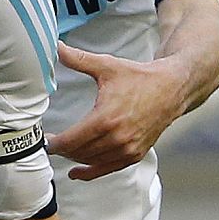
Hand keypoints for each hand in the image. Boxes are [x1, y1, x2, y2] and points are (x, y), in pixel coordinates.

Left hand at [47, 43, 185, 179]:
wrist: (172, 88)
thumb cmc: (140, 78)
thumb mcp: (107, 66)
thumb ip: (79, 59)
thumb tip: (57, 47)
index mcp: (106, 118)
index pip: (71, 140)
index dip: (55, 143)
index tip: (46, 140)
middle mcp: (117, 138)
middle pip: (79, 152)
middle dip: (63, 149)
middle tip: (52, 143)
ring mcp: (127, 148)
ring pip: (91, 161)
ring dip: (75, 158)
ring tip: (64, 150)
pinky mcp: (135, 154)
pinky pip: (107, 169)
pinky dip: (90, 172)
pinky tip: (76, 172)